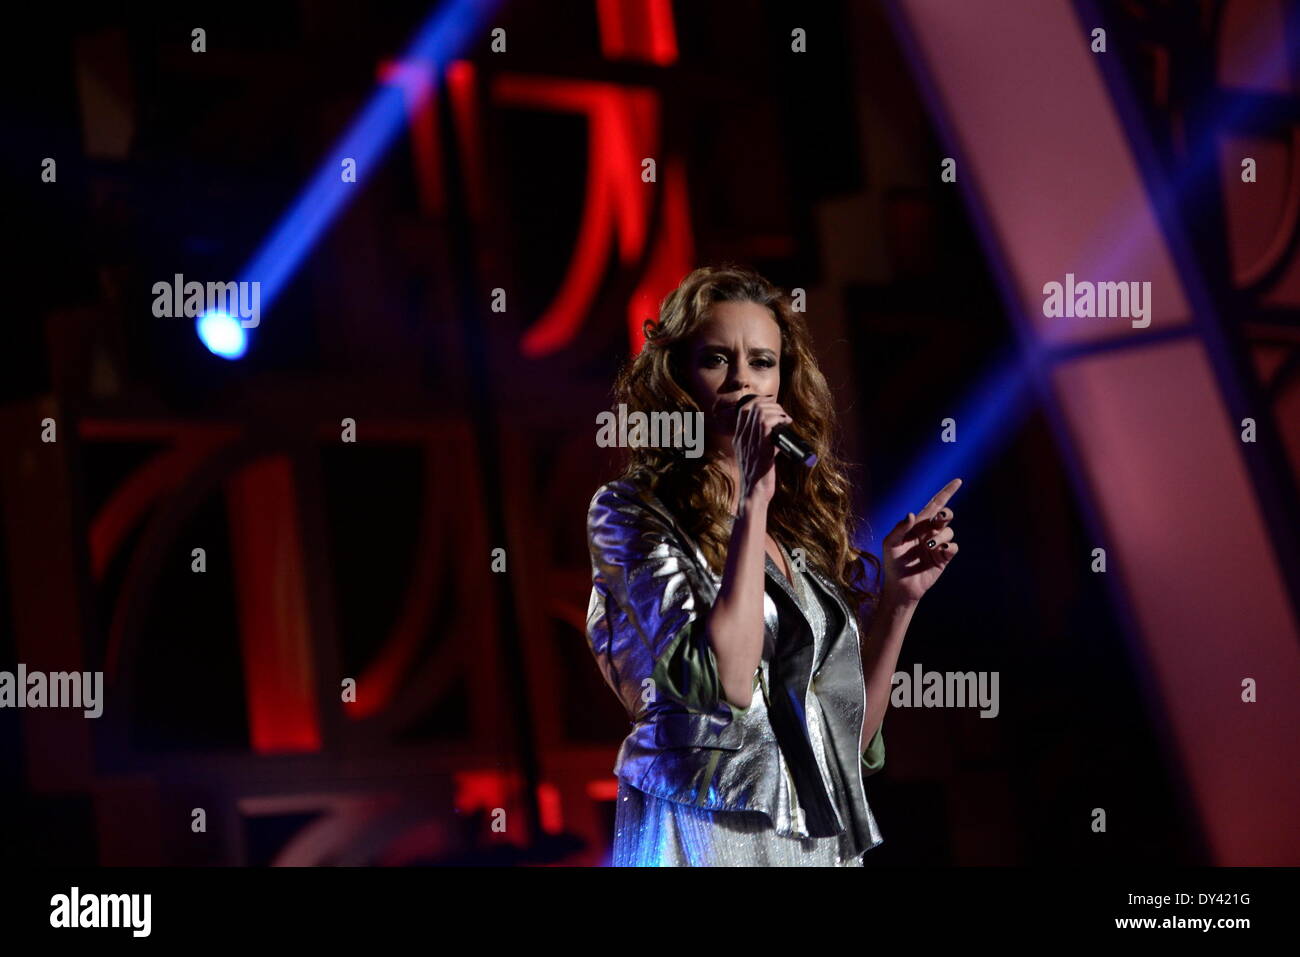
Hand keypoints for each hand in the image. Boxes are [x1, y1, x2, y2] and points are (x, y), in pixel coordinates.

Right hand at [734, 394, 790, 506]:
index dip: (759, 401)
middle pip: (753, 407)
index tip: (772, 404)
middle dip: (771, 405)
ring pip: (760, 412)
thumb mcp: (756, 456)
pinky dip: (778, 420)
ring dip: (777, 411)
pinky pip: (766, 424)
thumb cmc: (758, 478)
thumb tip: (777, 433)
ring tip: (786, 419)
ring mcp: (750, 442)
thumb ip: (762, 443)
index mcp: (739, 439)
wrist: (754, 493)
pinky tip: (785, 424)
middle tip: (783, 415)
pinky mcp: (760, 448)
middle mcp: (742, 438)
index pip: (743, 410)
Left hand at [880, 479, 961, 604]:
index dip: (946, 493)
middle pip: (945, 515)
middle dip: (945, 514)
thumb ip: (899, 528)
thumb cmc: (892, 563)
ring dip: (940, 537)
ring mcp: (938, 545)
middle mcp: (929, 532)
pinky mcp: (944, 558)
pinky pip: (954, 547)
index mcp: (917, 525)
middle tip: (938, 520)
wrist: (900, 587)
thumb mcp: (890, 544)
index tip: (958, 481)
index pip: (934, 505)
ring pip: (949, 531)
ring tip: (928, 547)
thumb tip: (911, 514)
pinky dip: (949, 548)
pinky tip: (940, 552)